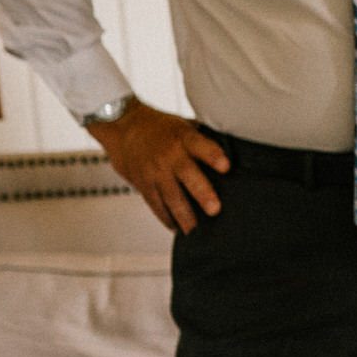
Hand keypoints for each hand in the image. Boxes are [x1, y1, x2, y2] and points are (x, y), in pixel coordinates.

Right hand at [88, 101, 228, 232]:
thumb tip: (234, 151)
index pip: (200, 145)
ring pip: (171, 197)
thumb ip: (203, 140)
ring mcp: (155, 171)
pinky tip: (178, 228)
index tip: (226, 166)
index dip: (213, 155)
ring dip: (184, 216)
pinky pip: (156, 205)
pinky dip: (167, 218)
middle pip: (187, 175)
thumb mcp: (183, 125)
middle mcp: (169, 155)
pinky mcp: (143, 184)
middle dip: (202, 193)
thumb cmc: (161, 127)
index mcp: (183, 137)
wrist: (122, 126)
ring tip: (196, 231)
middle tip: (214, 210)